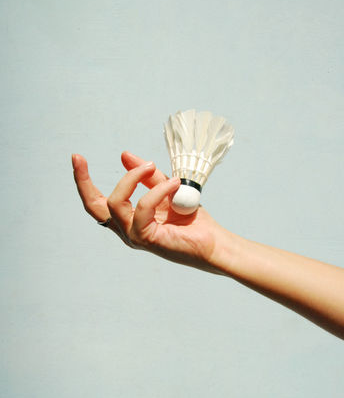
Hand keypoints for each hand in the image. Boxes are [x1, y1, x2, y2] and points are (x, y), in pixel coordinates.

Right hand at [72, 151, 223, 271]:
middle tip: (78, 158)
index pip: (98, 201)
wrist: (212, 241)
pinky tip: (174, 184)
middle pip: (93, 206)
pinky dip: (157, 190)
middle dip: (82, 181)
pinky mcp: (146, 239)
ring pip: (115, 202)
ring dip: (134, 178)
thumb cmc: (190, 220)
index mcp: (128, 218)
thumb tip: (125, 155)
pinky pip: (143, 207)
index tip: (77, 158)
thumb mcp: (166, 189)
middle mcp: (126, 229)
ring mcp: (133, 235)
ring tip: (154, 168)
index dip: (84, 181)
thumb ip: (147, 176)